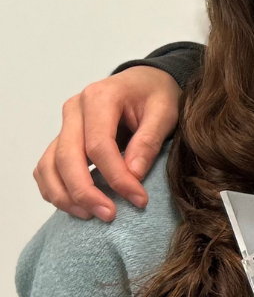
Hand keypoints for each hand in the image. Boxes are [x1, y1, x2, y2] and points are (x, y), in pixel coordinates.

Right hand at [33, 67, 180, 221]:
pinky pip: (45, 168)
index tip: (138, 199)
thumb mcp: (164, 111)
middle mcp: (74, 109)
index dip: (116, 177)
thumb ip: (149, 141)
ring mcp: (65, 124)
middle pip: (66, 157)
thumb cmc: (155, 94)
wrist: (144, 82)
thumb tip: (132, 175)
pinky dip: (54, 190)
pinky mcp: (62, 139)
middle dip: (85, 192)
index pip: (98, 145)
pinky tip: (76, 206)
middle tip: (109, 215)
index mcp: (100, 97)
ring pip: (49, 166)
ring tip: (90, 215)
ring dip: (64, 196)